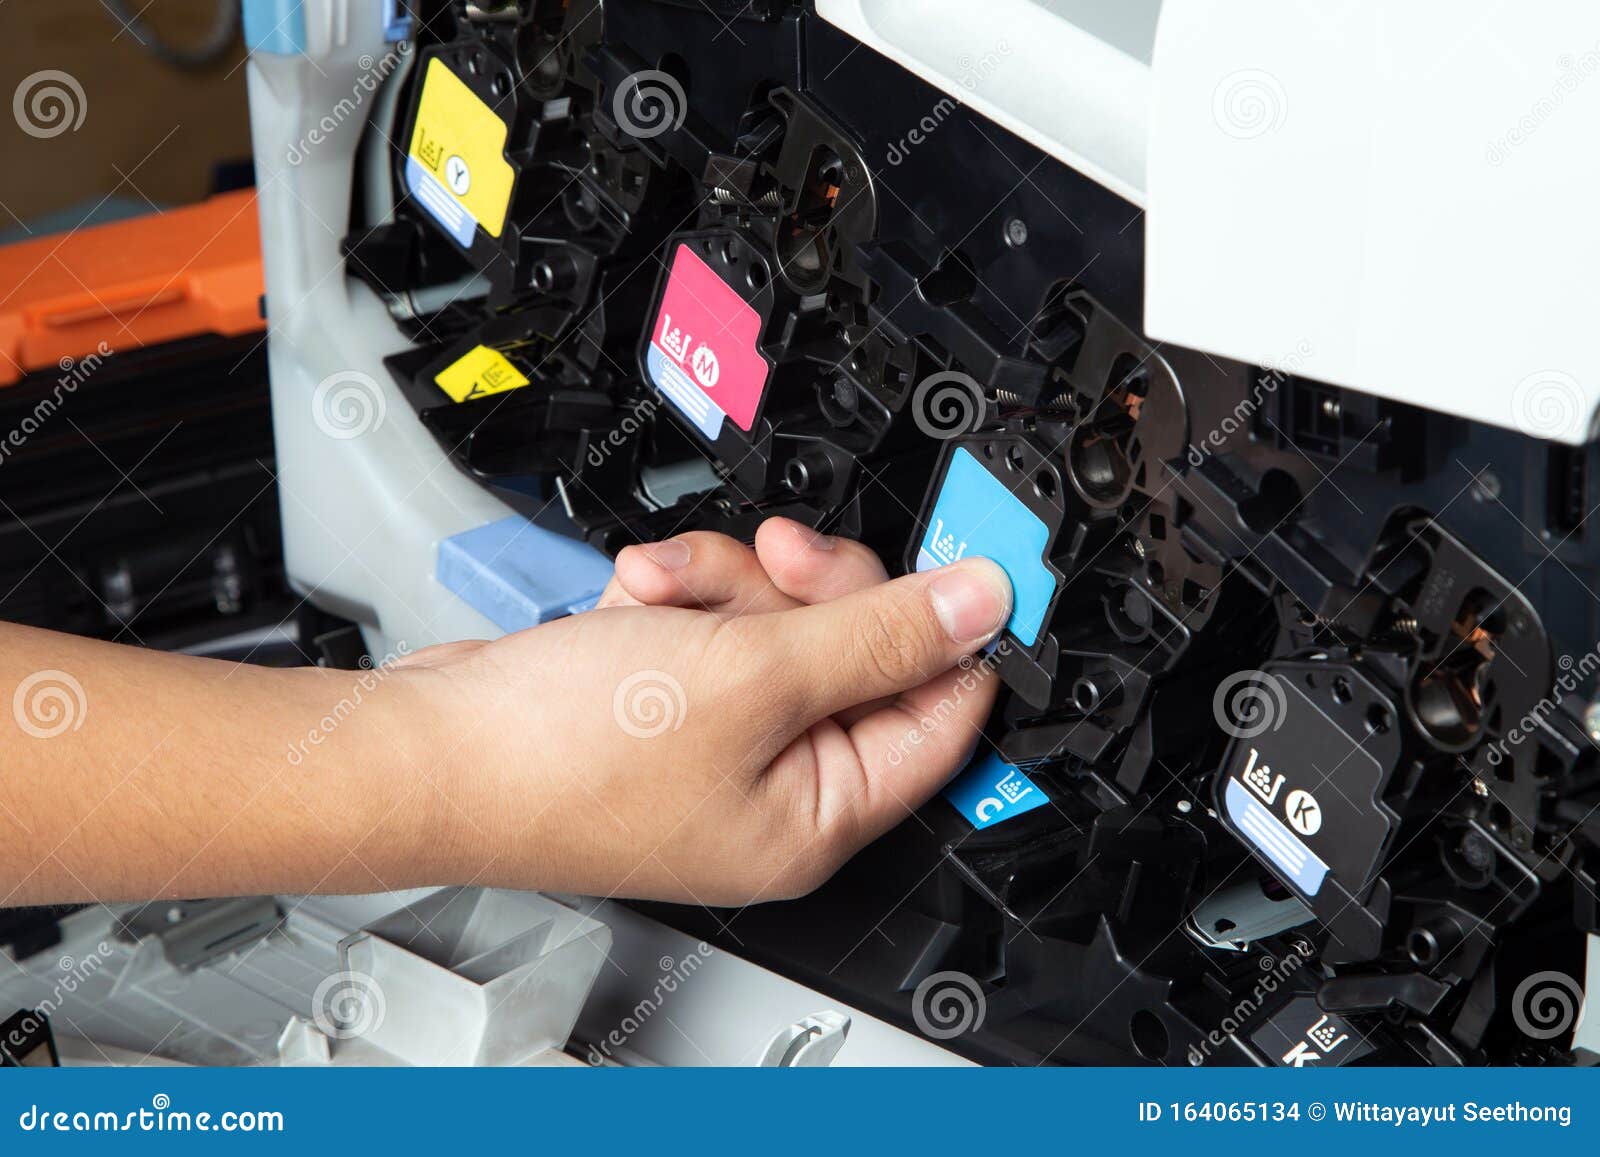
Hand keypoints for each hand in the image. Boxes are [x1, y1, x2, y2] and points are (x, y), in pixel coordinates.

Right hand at [407, 518, 1012, 905]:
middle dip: (809, 589)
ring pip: (778, 623)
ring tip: (663, 589)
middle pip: (858, 652)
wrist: (428, 749)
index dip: (949, 630)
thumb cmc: (561, 754)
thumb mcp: (751, 673)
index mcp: (820, 814)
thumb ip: (878, 635)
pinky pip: (714, 628)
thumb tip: (980, 608)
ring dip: (726, 585)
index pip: (941, 715)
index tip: (955, 561)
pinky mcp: (666, 705)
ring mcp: (717, 746)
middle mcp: (776, 788)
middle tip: (778, 559)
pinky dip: (677, 602)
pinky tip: (633, 602)